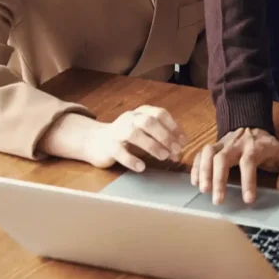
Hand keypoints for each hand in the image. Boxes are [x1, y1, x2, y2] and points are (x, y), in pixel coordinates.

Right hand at [40, 106, 186, 171]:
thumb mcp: (144, 133)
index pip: (160, 113)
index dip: (174, 126)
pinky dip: (132, 159)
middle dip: (165, 135)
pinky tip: (141, 167)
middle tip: (176, 150)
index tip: (183, 141)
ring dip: (152, 145)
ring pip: (135, 134)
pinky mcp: (108, 147)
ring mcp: (118, 131)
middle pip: (149, 121)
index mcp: (141, 112)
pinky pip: (120, 152)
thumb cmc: (126, 137)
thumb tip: (179, 151)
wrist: (95, 141)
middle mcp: (130, 118)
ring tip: (163, 157)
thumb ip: (161, 139)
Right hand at [191, 127, 278, 203]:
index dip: (248, 181)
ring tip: (203, 190)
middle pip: (223, 157)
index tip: (248, 200)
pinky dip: (196, 166)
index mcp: (256, 147)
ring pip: (209, 153)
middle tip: (218, 200)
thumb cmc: (269, 147)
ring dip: (204, 171)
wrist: (253, 125)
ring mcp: (223, 143)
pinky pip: (201, 153)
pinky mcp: (213, 146)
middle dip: (220, 178)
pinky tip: (195, 183)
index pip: (249, 162)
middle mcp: (237, 144)